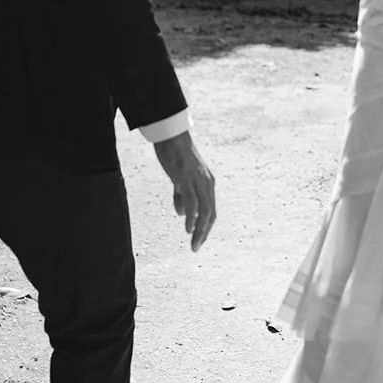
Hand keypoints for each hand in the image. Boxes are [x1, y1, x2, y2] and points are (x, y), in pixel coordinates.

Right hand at [153, 132, 215, 251]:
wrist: (171, 134)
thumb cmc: (174, 154)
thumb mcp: (179, 178)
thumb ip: (181, 195)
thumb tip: (181, 214)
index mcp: (207, 182)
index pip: (211, 209)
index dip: (206, 226)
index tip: (198, 240)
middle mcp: (207, 182)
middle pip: (211, 213)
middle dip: (204, 232)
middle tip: (196, 248)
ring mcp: (198, 180)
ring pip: (204, 211)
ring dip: (200, 230)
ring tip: (194, 244)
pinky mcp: (187, 178)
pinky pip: (193, 202)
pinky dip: (192, 217)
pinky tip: (188, 229)